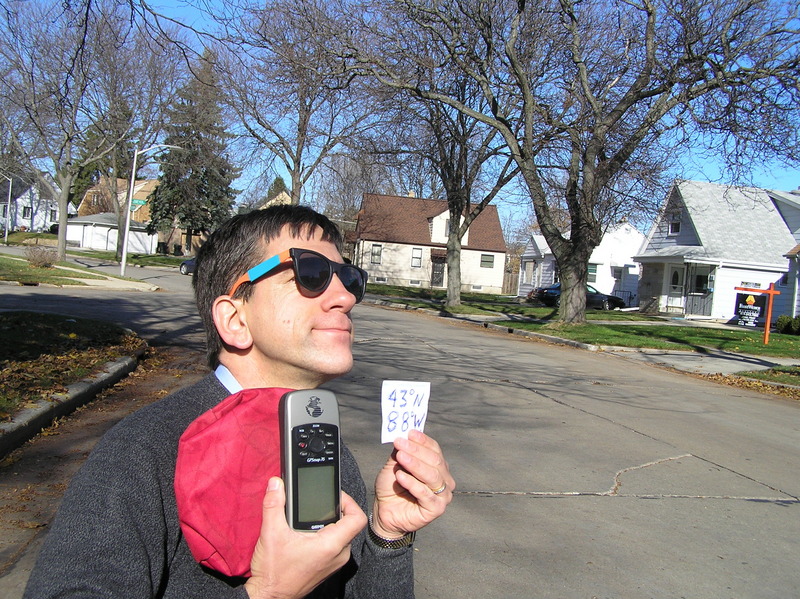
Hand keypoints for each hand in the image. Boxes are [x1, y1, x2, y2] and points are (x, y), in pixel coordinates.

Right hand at [245, 477, 366, 598]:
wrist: (270, 596)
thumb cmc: (274, 572)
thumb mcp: (271, 533)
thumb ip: (274, 504)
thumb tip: (276, 484)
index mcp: (331, 545)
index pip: (357, 518)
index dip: (349, 501)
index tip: (335, 495)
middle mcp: (338, 555)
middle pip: (349, 524)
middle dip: (335, 509)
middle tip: (320, 502)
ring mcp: (334, 562)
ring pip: (342, 534)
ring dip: (330, 522)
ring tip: (312, 515)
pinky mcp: (328, 566)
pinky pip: (335, 545)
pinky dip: (326, 534)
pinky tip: (308, 531)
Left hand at [371, 430, 454, 538]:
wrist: (385, 512)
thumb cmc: (392, 488)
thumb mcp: (394, 465)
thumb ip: (401, 452)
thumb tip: (404, 435)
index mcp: (438, 466)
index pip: (434, 449)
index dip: (422, 440)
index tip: (409, 433)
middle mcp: (444, 479)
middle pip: (435, 461)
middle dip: (416, 450)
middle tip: (401, 443)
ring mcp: (443, 495)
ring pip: (432, 476)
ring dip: (415, 464)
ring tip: (400, 457)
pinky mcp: (437, 509)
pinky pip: (426, 493)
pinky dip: (412, 483)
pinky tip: (401, 476)